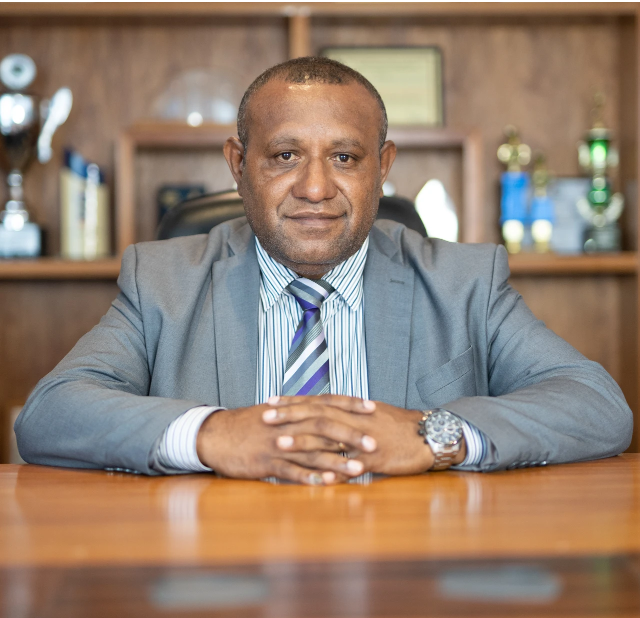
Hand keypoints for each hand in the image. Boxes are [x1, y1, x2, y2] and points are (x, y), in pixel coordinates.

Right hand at [196, 398, 376, 484]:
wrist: (216, 434)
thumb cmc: (248, 425)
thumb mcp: (275, 413)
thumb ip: (299, 412)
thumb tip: (324, 413)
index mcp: (292, 410)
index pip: (326, 402)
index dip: (350, 404)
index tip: (373, 406)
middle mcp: (288, 424)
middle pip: (324, 426)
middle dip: (350, 434)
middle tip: (374, 443)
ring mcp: (277, 444)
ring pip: (311, 452)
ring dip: (336, 461)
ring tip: (359, 468)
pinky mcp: (266, 462)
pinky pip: (290, 471)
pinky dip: (308, 477)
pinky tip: (326, 485)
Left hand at [265, 395, 465, 475]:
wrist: (428, 435)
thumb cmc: (398, 425)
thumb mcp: (370, 414)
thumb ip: (346, 414)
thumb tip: (323, 413)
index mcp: (352, 409)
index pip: (317, 401)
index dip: (293, 401)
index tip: (270, 400)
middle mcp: (355, 421)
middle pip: (317, 415)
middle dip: (290, 416)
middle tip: (264, 417)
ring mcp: (364, 440)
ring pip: (330, 439)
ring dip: (304, 442)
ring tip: (280, 444)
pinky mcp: (376, 460)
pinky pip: (352, 466)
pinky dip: (335, 472)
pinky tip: (316, 479)